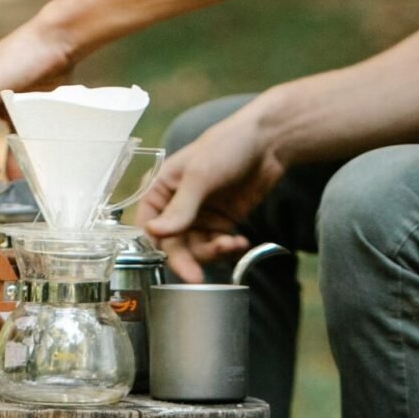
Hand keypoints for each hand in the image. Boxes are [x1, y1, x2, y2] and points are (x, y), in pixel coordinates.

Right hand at [138, 105, 284, 281]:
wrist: (269, 141)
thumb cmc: (227, 145)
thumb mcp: (200, 175)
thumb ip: (180, 208)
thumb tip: (154, 232)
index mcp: (162, 189)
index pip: (148, 225)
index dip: (157, 246)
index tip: (170, 261)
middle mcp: (177, 205)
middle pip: (173, 243)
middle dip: (186, 259)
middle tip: (196, 276)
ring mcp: (200, 215)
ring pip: (195, 248)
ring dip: (212, 253)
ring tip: (230, 244)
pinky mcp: (222, 222)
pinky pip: (217, 245)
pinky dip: (227, 248)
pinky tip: (240, 241)